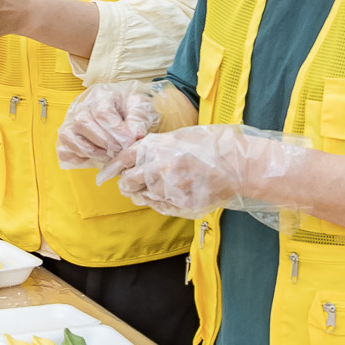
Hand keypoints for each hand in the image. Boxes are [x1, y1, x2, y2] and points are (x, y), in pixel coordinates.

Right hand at [55, 84, 157, 178]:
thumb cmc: (131, 108)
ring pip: (69, 136)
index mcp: (101, 95)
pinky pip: (64, 150)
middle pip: (82, 123)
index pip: (102, 112)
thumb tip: (135, 135)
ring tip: (108, 155)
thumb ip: (139, 118)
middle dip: (103, 142)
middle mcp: (82, 106)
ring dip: (90, 150)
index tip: (130, 141)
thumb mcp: (141, 107)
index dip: (116, 130)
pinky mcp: (69, 138)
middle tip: (120, 150)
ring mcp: (71, 122)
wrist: (124, 112)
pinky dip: (77, 157)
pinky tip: (94, 159)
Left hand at [113, 126, 315, 219]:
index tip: (106, 174)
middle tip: (131, 183)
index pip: (122, 160)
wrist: (238, 164)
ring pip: (143, 197)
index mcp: (155, 147)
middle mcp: (158, 169)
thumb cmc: (210, 144)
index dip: (112, 168)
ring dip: (144, 194)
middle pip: (127, 183)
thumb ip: (154, 147)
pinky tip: (168, 195)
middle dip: (127, 183)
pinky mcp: (181, 206)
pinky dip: (159, 202)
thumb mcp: (178, 137)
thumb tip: (132, 158)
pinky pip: (160, 207)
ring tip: (155, 187)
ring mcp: (169, 190)